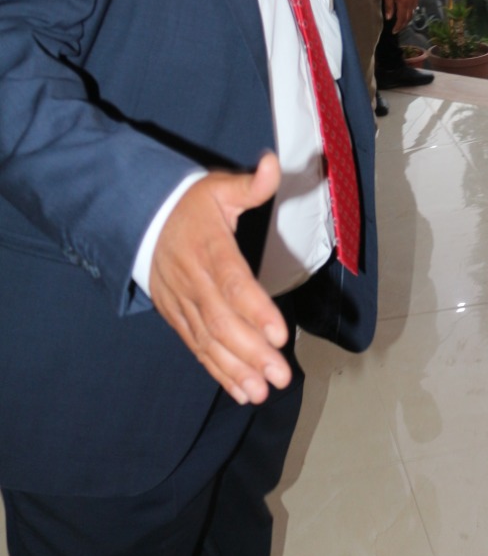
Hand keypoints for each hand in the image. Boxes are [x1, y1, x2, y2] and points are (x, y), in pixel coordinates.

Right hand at [149, 152, 289, 405]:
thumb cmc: (189, 206)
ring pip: (209, 341)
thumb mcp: (218, 188)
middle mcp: (194, 281)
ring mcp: (183, 303)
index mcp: (209, 249)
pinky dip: (219, 371)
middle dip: (252, 351)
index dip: (255, 310)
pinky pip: (198, 348)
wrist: (139, 221)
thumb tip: (272, 164)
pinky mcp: (177, 318)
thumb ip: (249, 184)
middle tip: (281, 374)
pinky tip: (243, 390)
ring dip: (237, 368)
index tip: (279, 333)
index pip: (233, 283)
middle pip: (222, 321)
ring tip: (264, 391)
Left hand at [384, 0, 418, 32]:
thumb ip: (389, 7)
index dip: (398, 27)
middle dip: (403, 25)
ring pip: (412, 14)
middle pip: (408, 19)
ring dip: (407, 20)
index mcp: (403, 5)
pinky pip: (414, 9)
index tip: (394, 31)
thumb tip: (388, 18)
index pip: (401, 19)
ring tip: (401, 23)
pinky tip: (407, 13)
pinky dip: (410, 14)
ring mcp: (415, 1)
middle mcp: (411, 5)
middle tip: (397, 29)